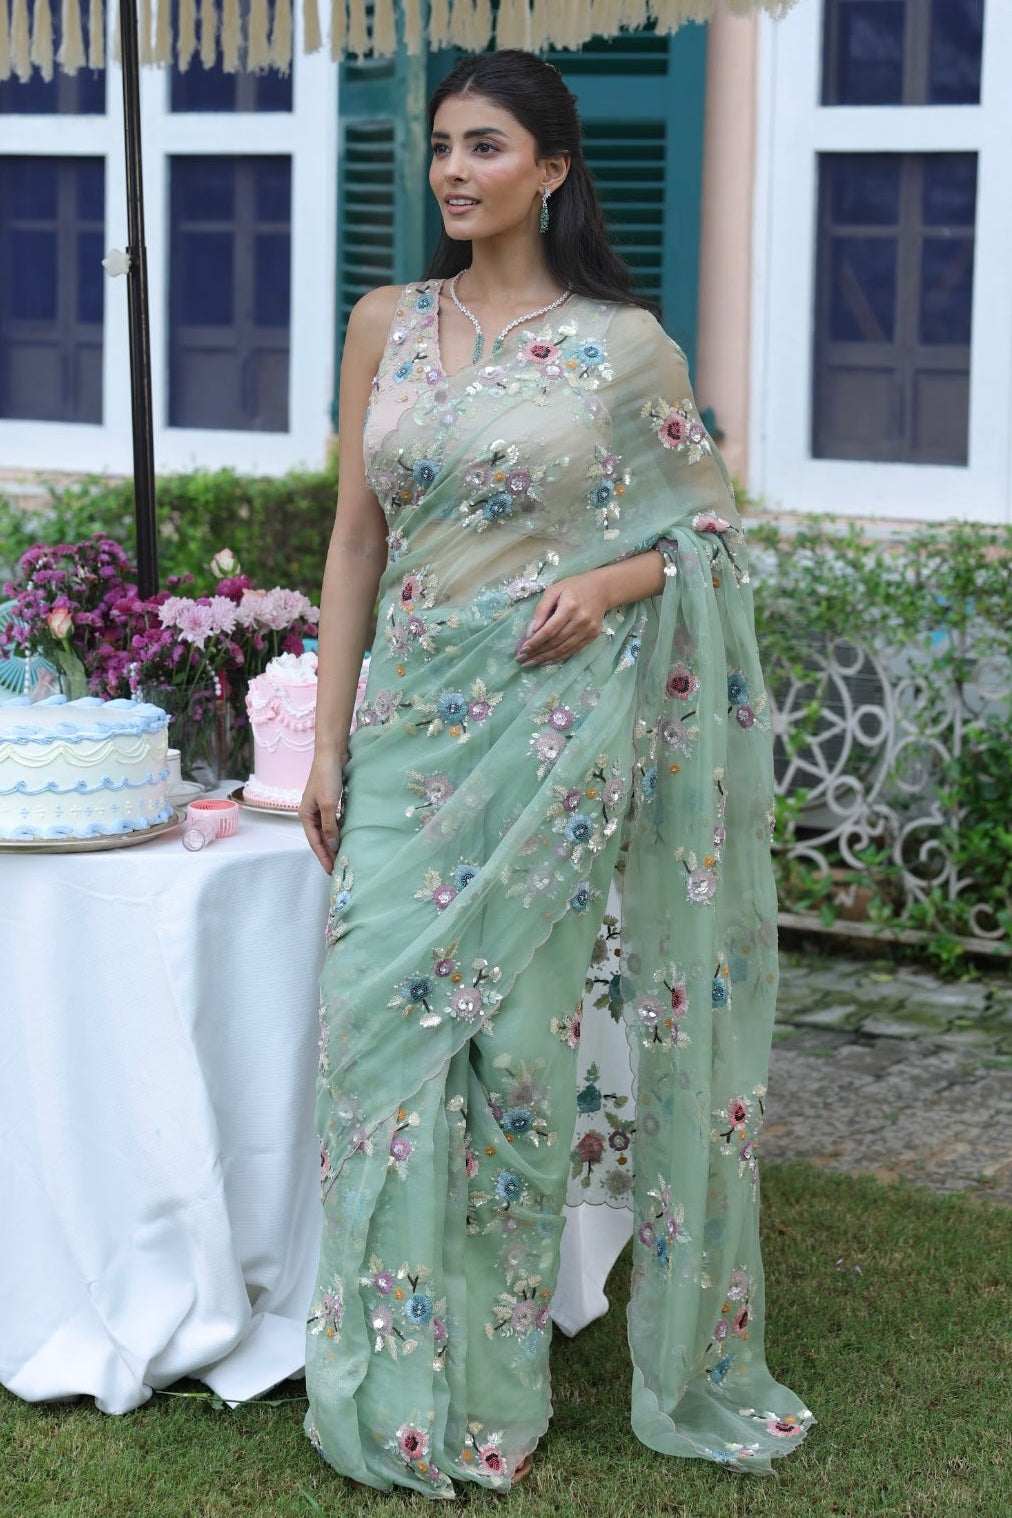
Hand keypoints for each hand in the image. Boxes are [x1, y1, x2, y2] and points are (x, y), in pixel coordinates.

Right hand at [299, 754, 345, 872]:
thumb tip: (333, 845)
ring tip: (342, 856)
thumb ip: (330, 826)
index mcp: (305, 814)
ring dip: (334, 843)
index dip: (323, 856)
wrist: (332, 754)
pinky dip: (339, 830)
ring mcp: (320, 807)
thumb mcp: (329, 804)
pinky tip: (347, 837)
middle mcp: (311, 813)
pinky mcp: (330, 801)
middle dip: (327, 853)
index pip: (314, 841)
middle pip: (319, 838)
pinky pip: (334, 821)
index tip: (330, 871)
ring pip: (327, 830)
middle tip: (338, 869)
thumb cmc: (327, 778)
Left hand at [515, 573, 609, 666]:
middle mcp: (581, 620)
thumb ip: (541, 610)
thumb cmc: (573, 588)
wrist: (602, 589)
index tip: (522, 650)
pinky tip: (546, 661)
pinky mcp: (592, 636)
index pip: (550, 629)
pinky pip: (573, 650)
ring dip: (545, 658)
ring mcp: (588, 630)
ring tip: (531, 663)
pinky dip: (558, 657)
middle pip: (556, 641)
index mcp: (570, 606)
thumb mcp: (554, 590)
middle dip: (537, 652)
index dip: (535, 641)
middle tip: (522, 659)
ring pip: (563, 649)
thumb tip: (530, 631)